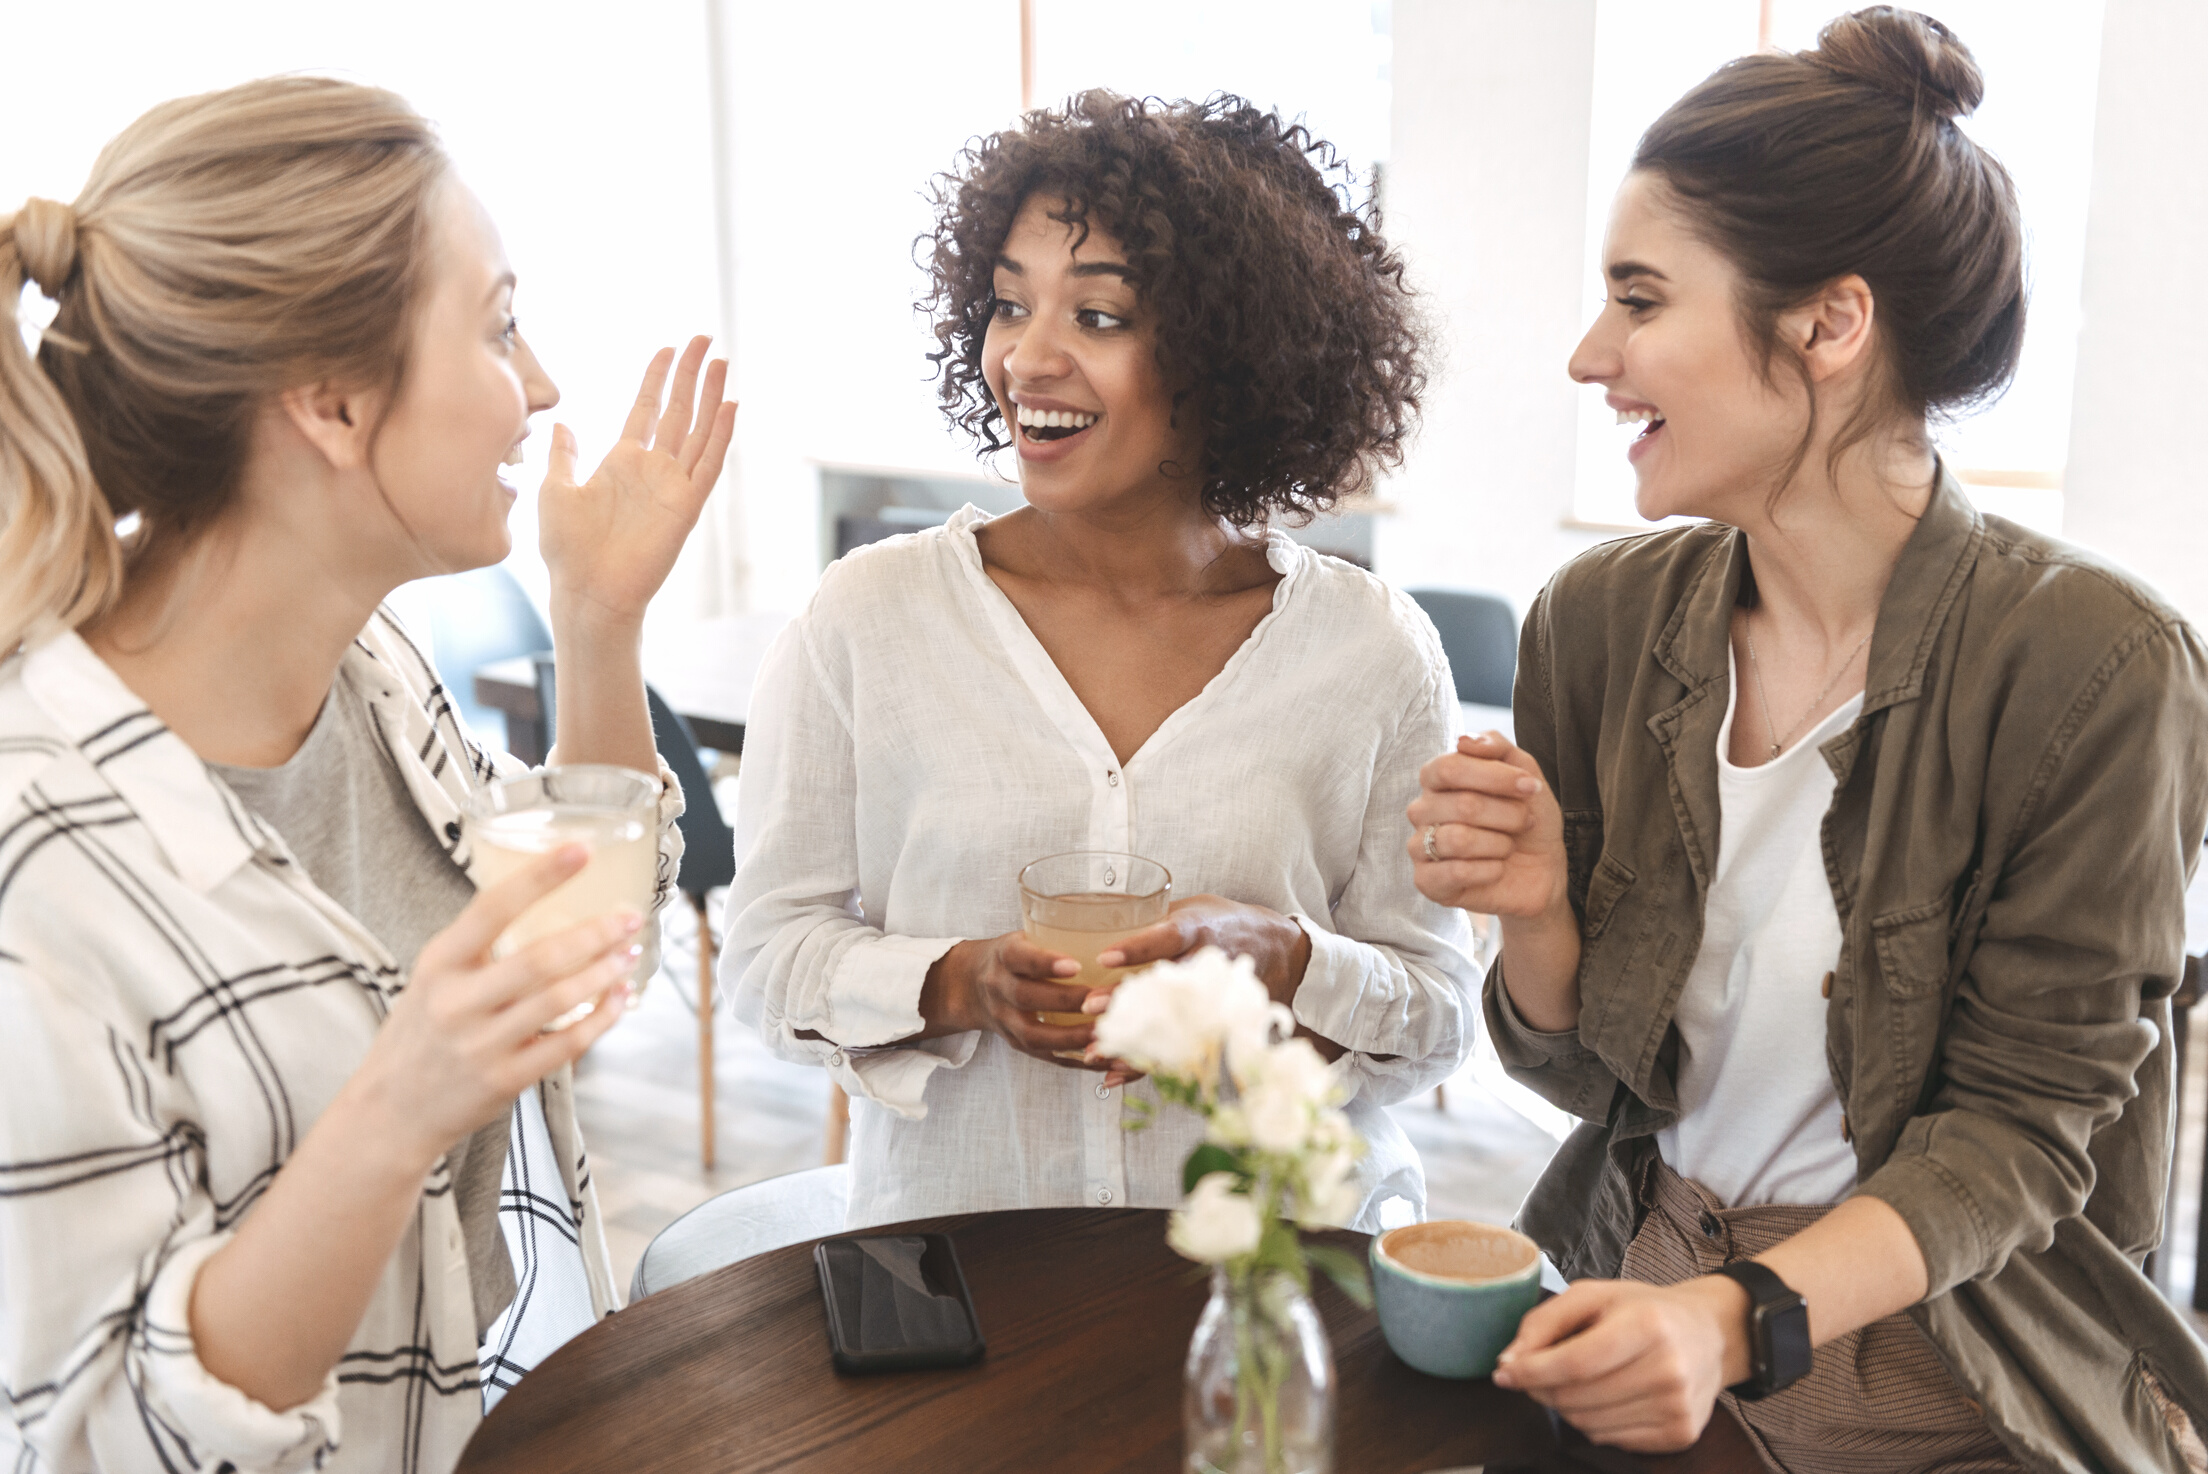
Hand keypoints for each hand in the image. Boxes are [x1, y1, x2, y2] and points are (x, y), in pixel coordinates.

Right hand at [350, 844, 642, 1168]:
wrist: (389, 1113)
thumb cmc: (420, 1035)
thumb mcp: (432, 979)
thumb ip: (478, 948)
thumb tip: (545, 901)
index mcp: (439, 964)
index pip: (491, 907)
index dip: (540, 877)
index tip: (582, 850)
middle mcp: (457, 1002)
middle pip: (539, 958)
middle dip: (595, 933)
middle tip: (631, 916)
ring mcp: (481, 1045)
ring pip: (559, 1000)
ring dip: (605, 973)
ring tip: (630, 952)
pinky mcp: (505, 1081)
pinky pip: (567, 1045)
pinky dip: (602, 1018)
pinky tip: (620, 999)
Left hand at [538, 337, 736, 629]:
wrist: (588, 591)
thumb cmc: (567, 550)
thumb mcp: (555, 490)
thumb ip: (564, 455)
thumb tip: (562, 422)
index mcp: (622, 462)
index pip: (647, 409)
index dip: (658, 378)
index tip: (669, 348)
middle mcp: (652, 469)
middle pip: (679, 411)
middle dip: (691, 374)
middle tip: (706, 340)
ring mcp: (672, 486)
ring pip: (699, 430)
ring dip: (711, 396)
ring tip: (722, 362)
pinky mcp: (686, 505)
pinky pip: (708, 465)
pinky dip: (720, 436)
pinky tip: (730, 407)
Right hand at [921, 932, 1103, 1069]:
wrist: (972, 986)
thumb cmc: (1013, 957)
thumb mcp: (1025, 936)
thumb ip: (1057, 933)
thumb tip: (1113, 916)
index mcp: (1004, 957)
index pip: (1021, 958)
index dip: (1046, 962)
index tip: (1076, 965)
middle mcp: (999, 989)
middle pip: (1027, 998)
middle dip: (1066, 1002)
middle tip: (1101, 1001)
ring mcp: (1006, 1021)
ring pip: (1035, 1035)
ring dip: (1072, 1038)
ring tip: (1105, 1034)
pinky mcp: (1018, 1045)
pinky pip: (1047, 1057)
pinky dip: (1077, 1061)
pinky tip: (1104, 1059)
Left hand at [1083, 896, 1315, 1084]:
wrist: (1282, 951)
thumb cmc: (1227, 924)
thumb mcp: (1196, 909)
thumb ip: (1155, 918)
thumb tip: (1102, 919)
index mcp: (1200, 931)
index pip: (1167, 938)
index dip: (1137, 948)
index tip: (1104, 958)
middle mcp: (1208, 965)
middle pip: (1165, 985)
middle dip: (1126, 999)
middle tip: (1090, 1008)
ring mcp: (1214, 999)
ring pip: (1170, 1022)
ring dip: (1132, 1037)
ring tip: (1095, 1049)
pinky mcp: (1215, 1024)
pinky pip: (1178, 1049)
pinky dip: (1145, 1065)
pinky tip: (1113, 1074)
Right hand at [1406, 732, 1567, 919]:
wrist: (1541, 871)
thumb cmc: (1528, 819)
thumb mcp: (1525, 774)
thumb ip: (1497, 747)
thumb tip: (1464, 741)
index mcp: (1437, 780)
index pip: (1449, 768)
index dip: (1494, 777)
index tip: (1530, 786)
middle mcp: (1422, 810)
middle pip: (1462, 805)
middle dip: (1508, 815)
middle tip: (1526, 822)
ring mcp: (1420, 846)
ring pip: (1458, 839)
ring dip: (1500, 844)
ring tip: (1508, 847)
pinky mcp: (1426, 882)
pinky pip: (1456, 872)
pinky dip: (1490, 870)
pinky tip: (1497, 869)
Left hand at [1492, 1276, 1751, 1452]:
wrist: (1711, 1335)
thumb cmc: (1645, 1310)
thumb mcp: (1593, 1295)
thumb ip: (1544, 1321)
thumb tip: (1509, 1361)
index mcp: (1647, 1325)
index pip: (1575, 1363)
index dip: (1531, 1372)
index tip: (1504, 1372)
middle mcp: (1667, 1369)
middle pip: (1577, 1397)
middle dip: (1543, 1388)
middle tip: (1539, 1372)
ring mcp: (1677, 1406)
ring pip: (1588, 1424)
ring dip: (1567, 1406)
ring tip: (1581, 1380)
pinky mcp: (1681, 1434)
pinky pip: (1611, 1440)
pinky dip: (1595, 1422)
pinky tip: (1608, 1397)